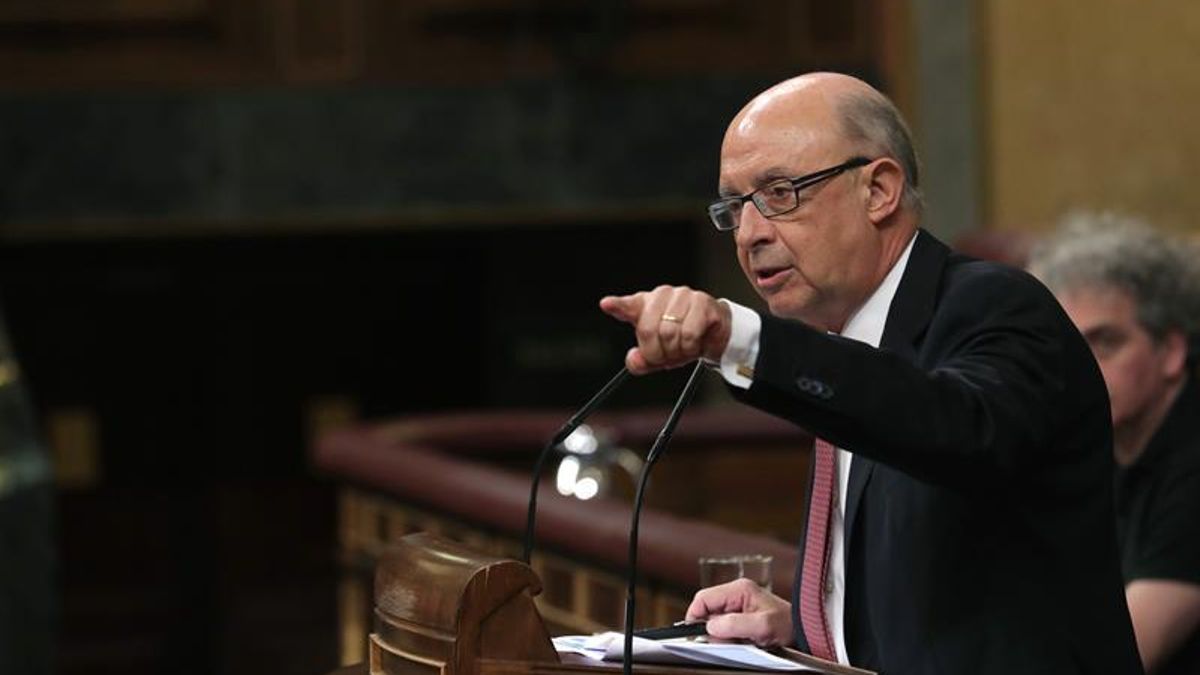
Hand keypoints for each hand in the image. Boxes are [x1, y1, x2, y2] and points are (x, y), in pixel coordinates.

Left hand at [599, 285, 731, 374]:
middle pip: (647, 330)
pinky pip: (689, 334)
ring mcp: (683, 296)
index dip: (617, 305)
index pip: (628, 305)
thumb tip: (635, 360)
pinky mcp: (702, 303)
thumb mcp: (658, 355)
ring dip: (676, 351)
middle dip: (657, 352)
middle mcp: (662, 295)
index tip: (607, 304)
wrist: (715, 334)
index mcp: (646, 304)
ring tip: (683, 349)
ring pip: (669, 333)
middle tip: (666, 356)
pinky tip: (695, 344)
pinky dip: (690, 348)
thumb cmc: (682, 339)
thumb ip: (642, 361)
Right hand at [685, 578, 793, 646]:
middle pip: (706, 610)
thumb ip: (735, 624)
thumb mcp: (762, 626)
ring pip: (714, 621)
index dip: (695, 616)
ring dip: (719, 634)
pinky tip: (740, 642)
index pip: (703, 598)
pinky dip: (727, 637)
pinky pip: (724, 627)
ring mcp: (738, 606)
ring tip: (738, 642)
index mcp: (739, 589)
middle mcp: (736, 595)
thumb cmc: (789, 625)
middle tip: (723, 642)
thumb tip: (711, 626)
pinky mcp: (741, 617)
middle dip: (709, 628)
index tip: (694, 634)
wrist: (804, 632)